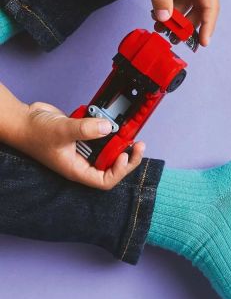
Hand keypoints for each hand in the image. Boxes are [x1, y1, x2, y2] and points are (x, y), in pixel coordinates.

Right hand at [16, 102, 144, 189]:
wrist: (24, 119)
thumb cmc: (35, 132)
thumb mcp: (62, 130)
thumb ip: (86, 129)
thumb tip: (108, 127)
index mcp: (78, 169)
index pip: (105, 180)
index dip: (119, 171)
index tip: (125, 155)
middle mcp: (83, 161)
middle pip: (112, 166)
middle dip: (126, 155)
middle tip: (138, 143)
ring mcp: (84, 149)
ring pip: (109, 150)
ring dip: (119, 141)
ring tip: (128, 129)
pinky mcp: (85, 136)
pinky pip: (102, 136)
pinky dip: (108, 128)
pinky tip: (109, 119)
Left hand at [139, 0, 219, 47]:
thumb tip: (163, 18)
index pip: (210, 7)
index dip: (207, 27)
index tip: (201, 44)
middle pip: (200, 8)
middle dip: (188, 25)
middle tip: (175, 39)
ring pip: (188, 4)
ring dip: (177, 17)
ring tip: (162, 29)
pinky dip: (170, 6)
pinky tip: (159, 14)